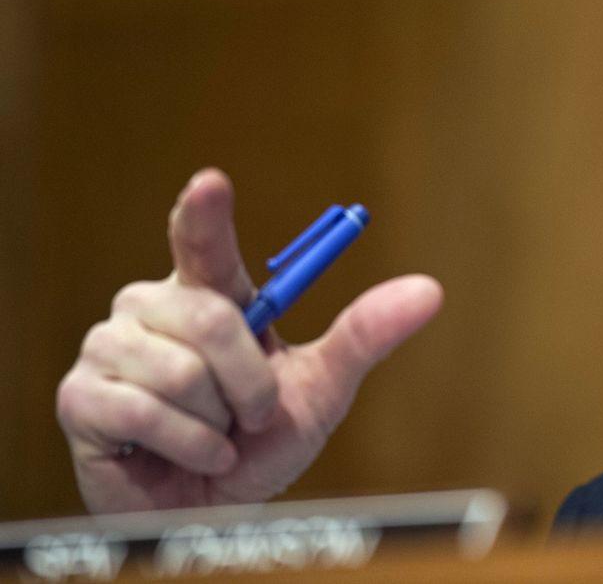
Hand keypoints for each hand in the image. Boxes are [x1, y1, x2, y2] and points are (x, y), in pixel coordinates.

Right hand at [56, 168, 442, 513]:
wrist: (217, 510)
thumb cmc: (262, 441)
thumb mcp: (323, 388)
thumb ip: (365, 336)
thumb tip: (430, 290)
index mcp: (211, 294)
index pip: (202, 241)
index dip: (204, 212)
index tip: (211, 182)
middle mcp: (154, 307)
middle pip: (210, 317)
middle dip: (250, 382)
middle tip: (253, 414)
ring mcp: (110, 348)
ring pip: (180, 371)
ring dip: (217, 420)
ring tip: (214, 434)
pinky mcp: (81, 397)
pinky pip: (144, 412)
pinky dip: (188, 446)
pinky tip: (190, 455)